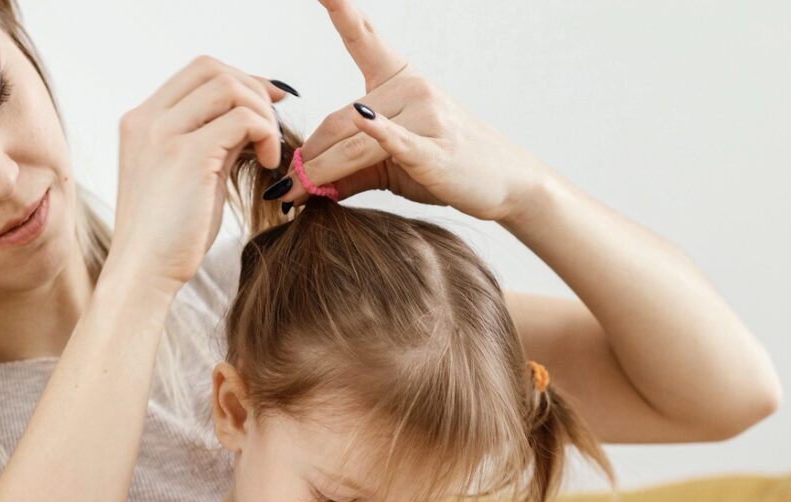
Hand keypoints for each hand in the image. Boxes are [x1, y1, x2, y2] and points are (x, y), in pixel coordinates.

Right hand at [110, 56, 285, 293]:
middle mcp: (146, 120)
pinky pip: (242, 120)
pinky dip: (266, 135)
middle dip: (252, 89)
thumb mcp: (187, 177)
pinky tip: (269, 163)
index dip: (238, 80)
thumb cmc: (167, 237)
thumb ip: (210, 142)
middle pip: (211, 68)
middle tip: (274, 124)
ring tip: (270, 150)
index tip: (266, 105)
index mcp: (140, 122)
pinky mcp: (187, 155)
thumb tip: (248, 121)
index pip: (195, 73)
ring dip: (262, 113)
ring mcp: (163, 134)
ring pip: (229, 87)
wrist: (142, 273)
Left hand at [277, 0, 550, 221]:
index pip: (363, 37)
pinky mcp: (434, 147)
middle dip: (308, 157)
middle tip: (283, 187)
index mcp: (398, 79)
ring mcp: (425, 115)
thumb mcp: (390, 163)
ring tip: (294, 194)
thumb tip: (300, 186)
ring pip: (352, 140)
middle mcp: (411, 88)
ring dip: (319, 170)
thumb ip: (347, 167)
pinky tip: (362, 120)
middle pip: (338, 120)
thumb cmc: (444, 166)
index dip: (340, 8)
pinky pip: (394, 139)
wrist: (507, 183)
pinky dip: (376, 133)